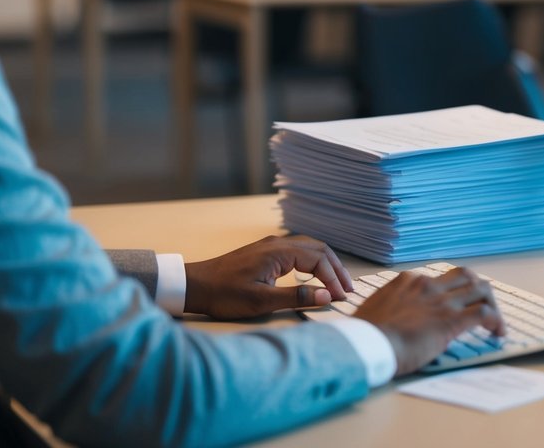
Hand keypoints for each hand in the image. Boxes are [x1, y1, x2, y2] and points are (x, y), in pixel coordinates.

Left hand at [183, 235, 353, 319]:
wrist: (195, 285)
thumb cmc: (225, 294)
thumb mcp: (261, 301)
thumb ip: (296, 297)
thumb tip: (326, 296)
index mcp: (279, 252)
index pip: (318, 261)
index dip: (333, 280)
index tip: (341, 298)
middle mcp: (278, 243)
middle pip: (319, 249)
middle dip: (336, 269)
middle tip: (348, 290)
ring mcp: (271, 246)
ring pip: (310, 248)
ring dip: (326, 264)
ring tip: (337, 283)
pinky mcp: (266, 252)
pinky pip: (299, 251)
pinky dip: (313, 262)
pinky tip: (315, 275)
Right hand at [353, 267, 505, 375]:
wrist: (368, 344)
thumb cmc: (365, 334)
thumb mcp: (375, 310)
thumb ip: (389, 308)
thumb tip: (390, 319)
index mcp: (407, 281)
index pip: (438, 278)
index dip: (450, 291)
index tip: (452, 305)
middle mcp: (428, 285)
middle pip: (465, 275)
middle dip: (477, 288)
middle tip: (481, 305)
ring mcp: (442, 301)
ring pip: (481, 288)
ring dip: (491, 303)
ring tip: (495, 320)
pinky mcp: (452, 319)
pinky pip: (484, 312)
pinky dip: (496, 321)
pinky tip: (497, 333)